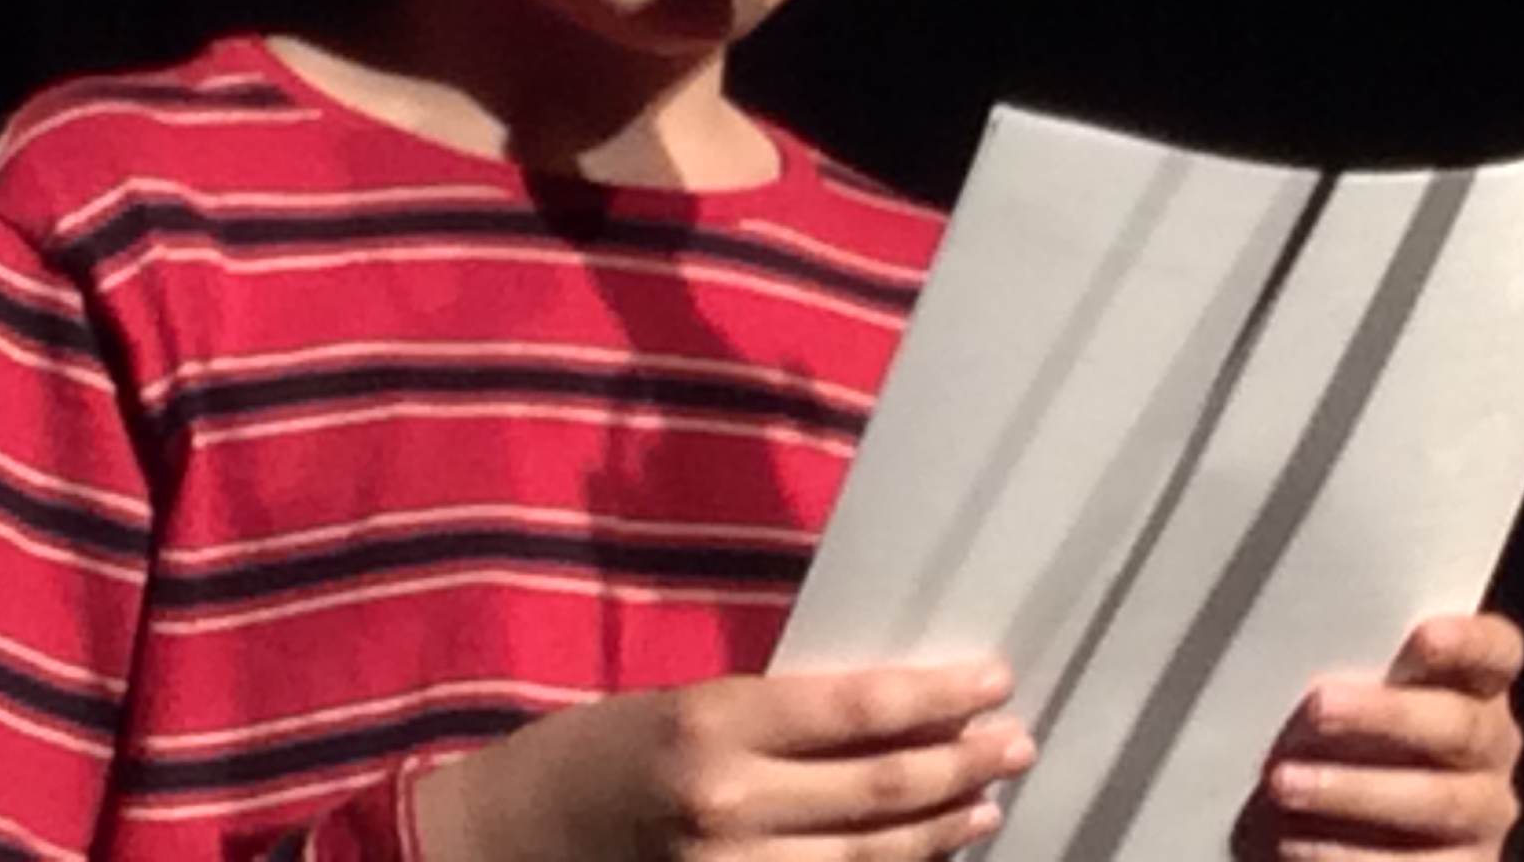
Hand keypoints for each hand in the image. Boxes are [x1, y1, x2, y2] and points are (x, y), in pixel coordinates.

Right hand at [411, 659, 1035, 860]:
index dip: (939, 696)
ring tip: (985, 803)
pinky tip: (924, 859)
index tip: (995, 680)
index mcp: (715, 723)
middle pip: (881, 788)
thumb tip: (881, 711)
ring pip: (871, 860)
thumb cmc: (594, 753)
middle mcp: (728, 805)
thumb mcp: (681, 706)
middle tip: (1017, 743)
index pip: (858, 709)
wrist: (506, 841)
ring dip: (940, 830)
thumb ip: (773, 717)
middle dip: (962, 763)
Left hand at [1231, 613, 1523, 861]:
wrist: (1335, 825)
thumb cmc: (1334, 734)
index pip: (1496, 652)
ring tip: (1284, 783)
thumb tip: (1288, 646)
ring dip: (1356, 790)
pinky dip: (1350, 856)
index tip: (1425, 635)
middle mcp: (1491, 749)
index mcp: (1474, 686)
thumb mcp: (1346, 692)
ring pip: (1440, 801)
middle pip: (1461, 726)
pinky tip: (1295, 843)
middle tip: (1318, 707)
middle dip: (1388, 715)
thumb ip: (1347, 668)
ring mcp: (1484, 816)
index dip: (1470, 642)